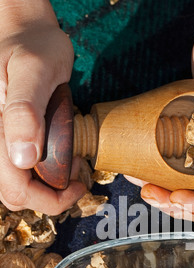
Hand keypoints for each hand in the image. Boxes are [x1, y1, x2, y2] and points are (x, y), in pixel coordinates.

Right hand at [0, 0, 85, 214]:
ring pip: (16, 186)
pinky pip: (19, 170)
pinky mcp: (6, 140)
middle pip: (14, 194)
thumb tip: (23, 157)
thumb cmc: (34, 46)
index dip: (51, 199)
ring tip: (68, 164)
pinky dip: (41, 174)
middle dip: (50, 195)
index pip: (16, 190)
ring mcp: (0, 141)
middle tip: (75, 175)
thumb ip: (25, 111)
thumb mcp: (35, 70)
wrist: (27, 33)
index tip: (77, 185)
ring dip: (46, 186)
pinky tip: (58, 156)